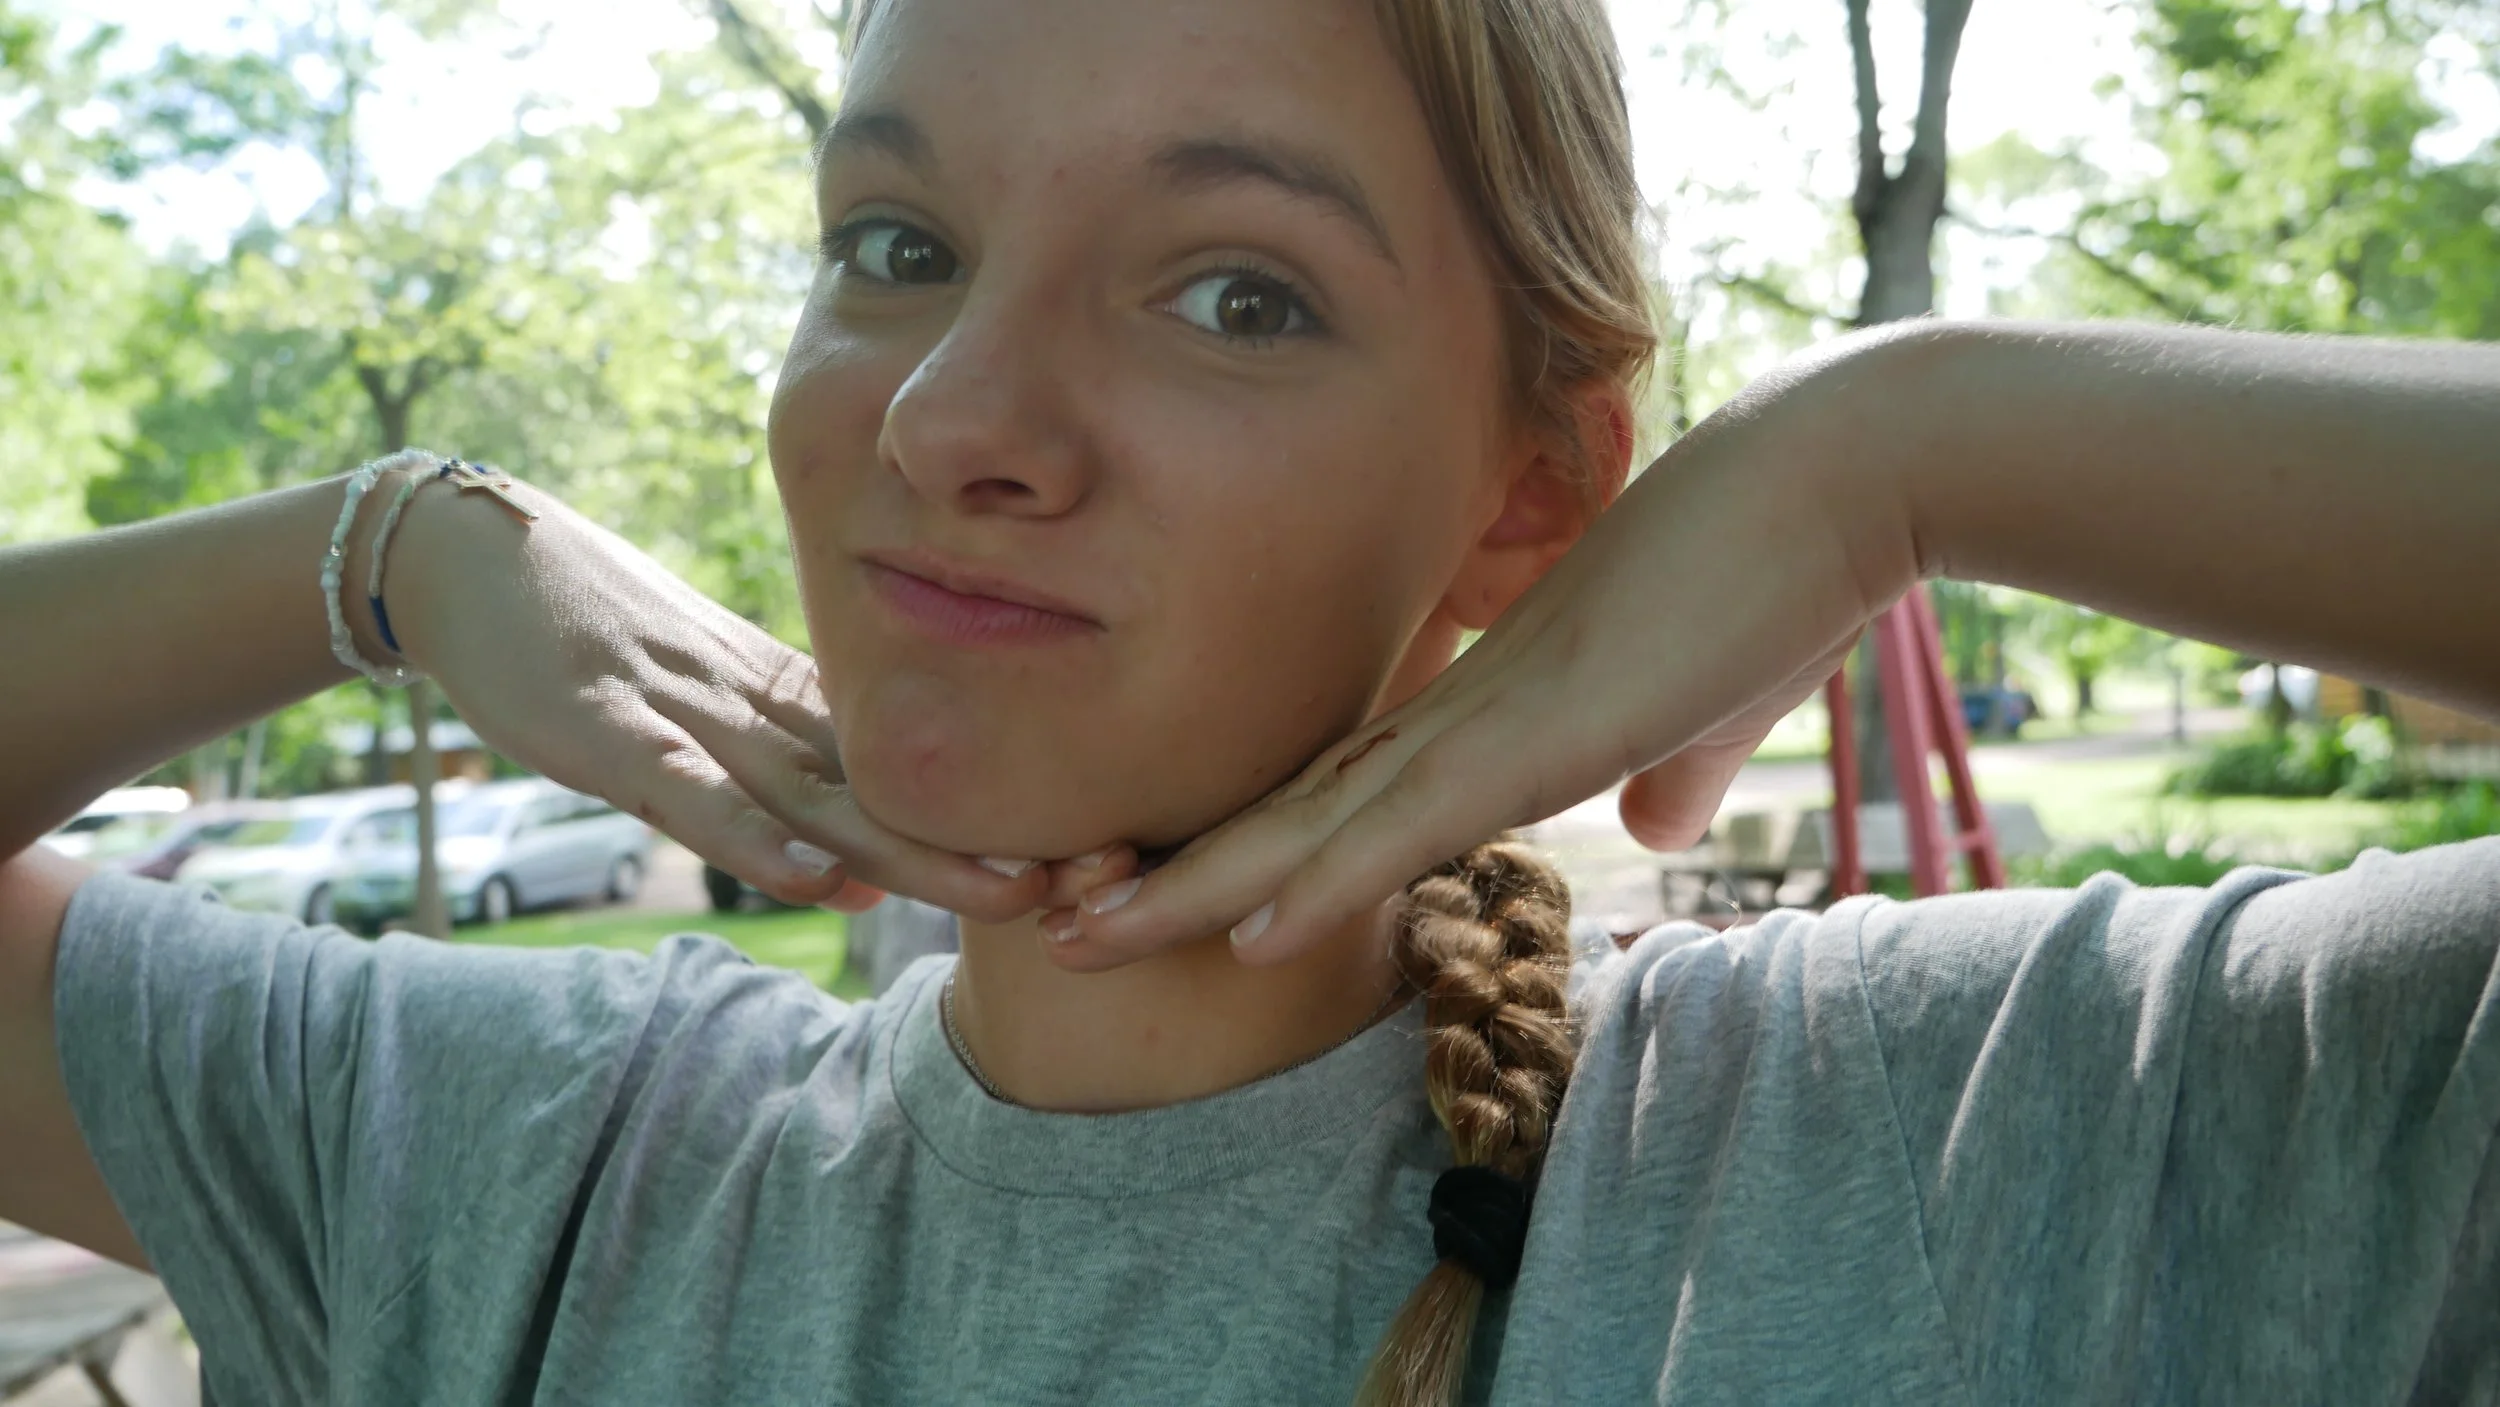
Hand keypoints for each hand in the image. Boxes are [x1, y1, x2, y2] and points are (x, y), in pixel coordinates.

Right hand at [380, 475, 1047, 921]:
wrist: (471, 557)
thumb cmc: (589, 640)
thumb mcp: (695, 714)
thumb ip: (769, 783)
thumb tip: (845, 874)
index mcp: (787, 706)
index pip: (909, 773)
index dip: (998, 819)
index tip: (1095, 861)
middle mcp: (757, 712)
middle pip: (889, 791)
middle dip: (989, 844)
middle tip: (1098, 885)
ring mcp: (685, 719)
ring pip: (816, 795)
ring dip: (910, 849)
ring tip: (1003, 890)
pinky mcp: (606, 732)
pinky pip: (687, 792)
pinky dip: (747, 838)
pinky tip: (809, 878)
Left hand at [1050, 356, 1910, 967]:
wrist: (1849, 470)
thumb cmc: (1779, 576)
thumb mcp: (1703, 707)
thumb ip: (1666, 766)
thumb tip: (1656, 824)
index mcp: (1487, 708)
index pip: (1335, 794)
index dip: (1241, 853)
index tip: (1153, 898)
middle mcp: (1462, 710)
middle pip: (1288, 809)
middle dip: (1172, 874)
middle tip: (1049, 921)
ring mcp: (1497, 716)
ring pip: (1316, 821)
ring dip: (1200, 888)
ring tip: (1081, 938)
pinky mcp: (1553, 726)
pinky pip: (1416, 818)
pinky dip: (1330, 878)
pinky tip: (1248, 931)